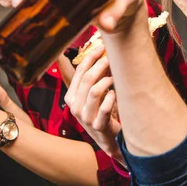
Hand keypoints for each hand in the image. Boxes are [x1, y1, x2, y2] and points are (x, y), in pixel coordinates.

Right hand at [65, 44, 122, 161]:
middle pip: (87, 79)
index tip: (102, 46)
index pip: (79, 71)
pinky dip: (111, 98)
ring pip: (94, 91)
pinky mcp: (98, 126)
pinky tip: (116, 94)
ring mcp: (85, 117)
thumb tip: (101, 52)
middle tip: (113, 58)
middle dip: (101, 65)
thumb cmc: (100, 112)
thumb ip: (92, 78)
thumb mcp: (91, 95)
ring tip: (115, 77)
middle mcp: (75, 107)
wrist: (107, 139)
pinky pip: (105, 108)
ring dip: (107, 80)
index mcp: (70, 97)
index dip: (91, 57)